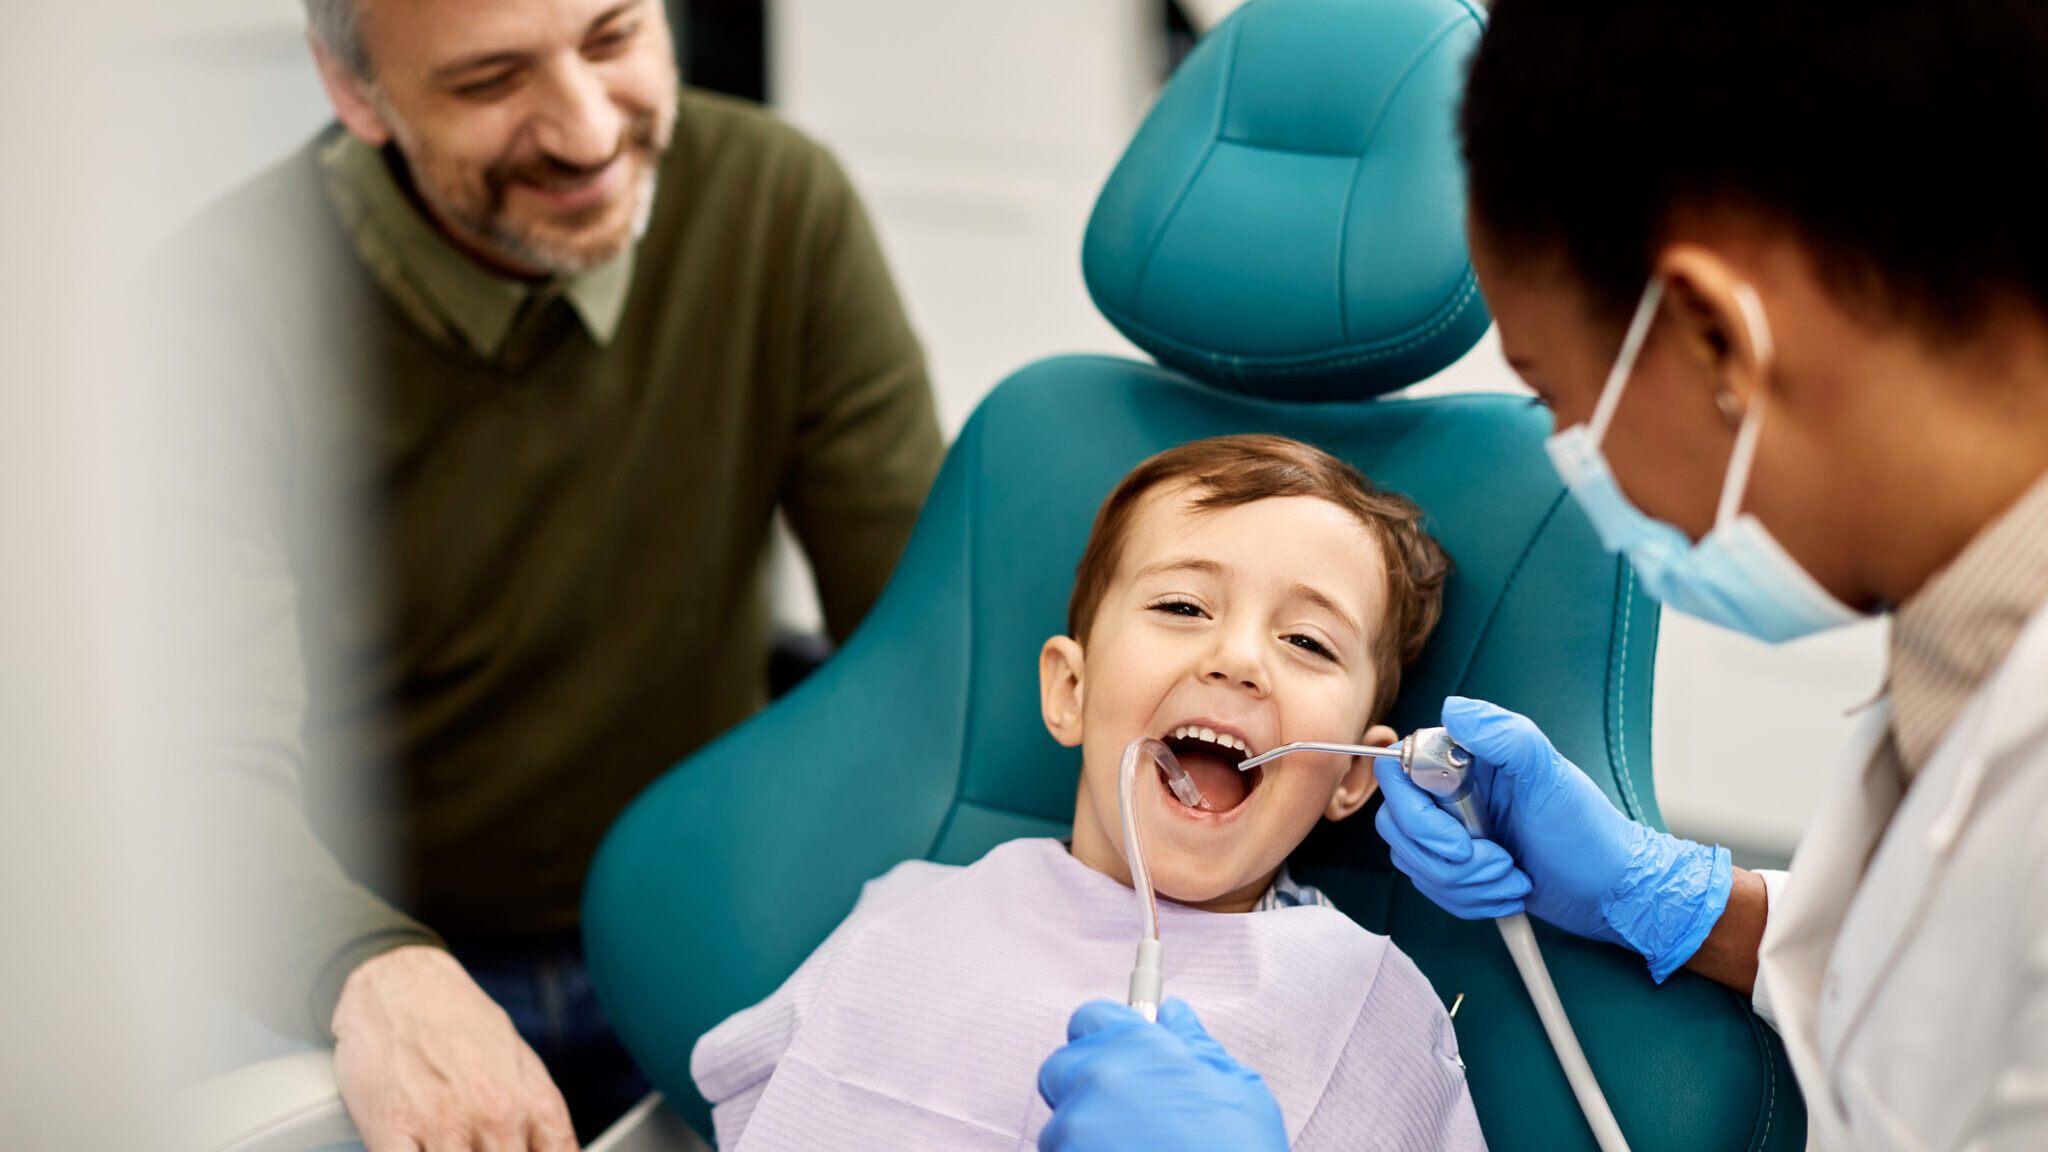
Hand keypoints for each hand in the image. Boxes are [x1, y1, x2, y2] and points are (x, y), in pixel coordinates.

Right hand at [332, 946, 577, 1150]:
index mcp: (533, 1102)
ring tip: (451, 1143)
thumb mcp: (520, 1062)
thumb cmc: (458, 1020)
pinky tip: (417, 1149)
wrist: (400, 983)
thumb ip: (538, 1116)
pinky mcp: (393, 1129)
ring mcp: (445, 1125)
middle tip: (479, 1146)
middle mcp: (496, 1116)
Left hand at [1037, 999, 1286, 1151]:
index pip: (1090, 1018)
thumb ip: (1195, 1046)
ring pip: (1060, 1125)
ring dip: (1085, 1138)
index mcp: (1140, 1047)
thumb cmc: (1240, 1150)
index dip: (1104, 1038)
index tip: (1117, 1060)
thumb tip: (1174, 1013)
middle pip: (1061, 1068)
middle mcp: (1099, 1078)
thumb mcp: (1236, 1089)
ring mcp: (1075, 1128)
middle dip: (1084, 1087)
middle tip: (1125, 1116)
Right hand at [1374, 696, 1731, 981]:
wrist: (1609, 890)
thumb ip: (1504, 735)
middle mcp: (1451, 791)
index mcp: (1465, 759)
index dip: (1420, 818)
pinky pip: (1430, 887)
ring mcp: (1452, 829)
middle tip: (1500, 862)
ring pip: (1412, 863)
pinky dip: (1469, 900)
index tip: (1461, 841)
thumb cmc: (1587, 833)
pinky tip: (1506, 892)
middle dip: (1450, 861)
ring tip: (1512, 878)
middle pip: (1398, 826)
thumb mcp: (1551, 777)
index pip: (1399, 775)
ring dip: (1466, 885)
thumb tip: (1453, 708)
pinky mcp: (1456, 865)